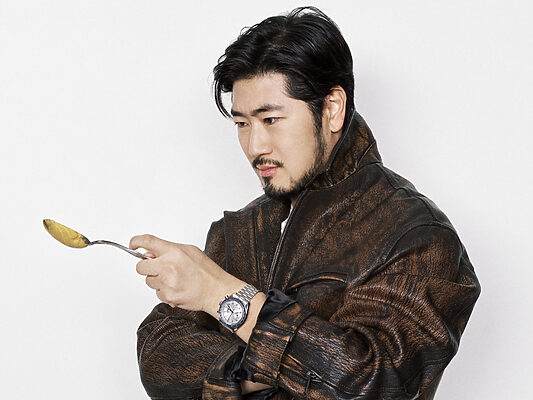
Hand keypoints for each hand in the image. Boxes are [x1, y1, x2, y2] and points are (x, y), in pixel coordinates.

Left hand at [130, 234, 244, 313]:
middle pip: (140, 266)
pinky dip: (164, 291)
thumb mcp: (190, 251)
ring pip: (148, 281)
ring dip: (157, 280)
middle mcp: (168, 266)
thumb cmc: (206, 271)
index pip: (147, 242)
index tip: (133, 244)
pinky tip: (177, 288)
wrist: (216, 290)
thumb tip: (151, 253)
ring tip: (174, 279)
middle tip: (158, 268)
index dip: (136, 242)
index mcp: (174, 252)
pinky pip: (157, 293)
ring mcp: (166, 283)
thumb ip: (169, 249)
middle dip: (146, 266)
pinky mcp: (167, 296)